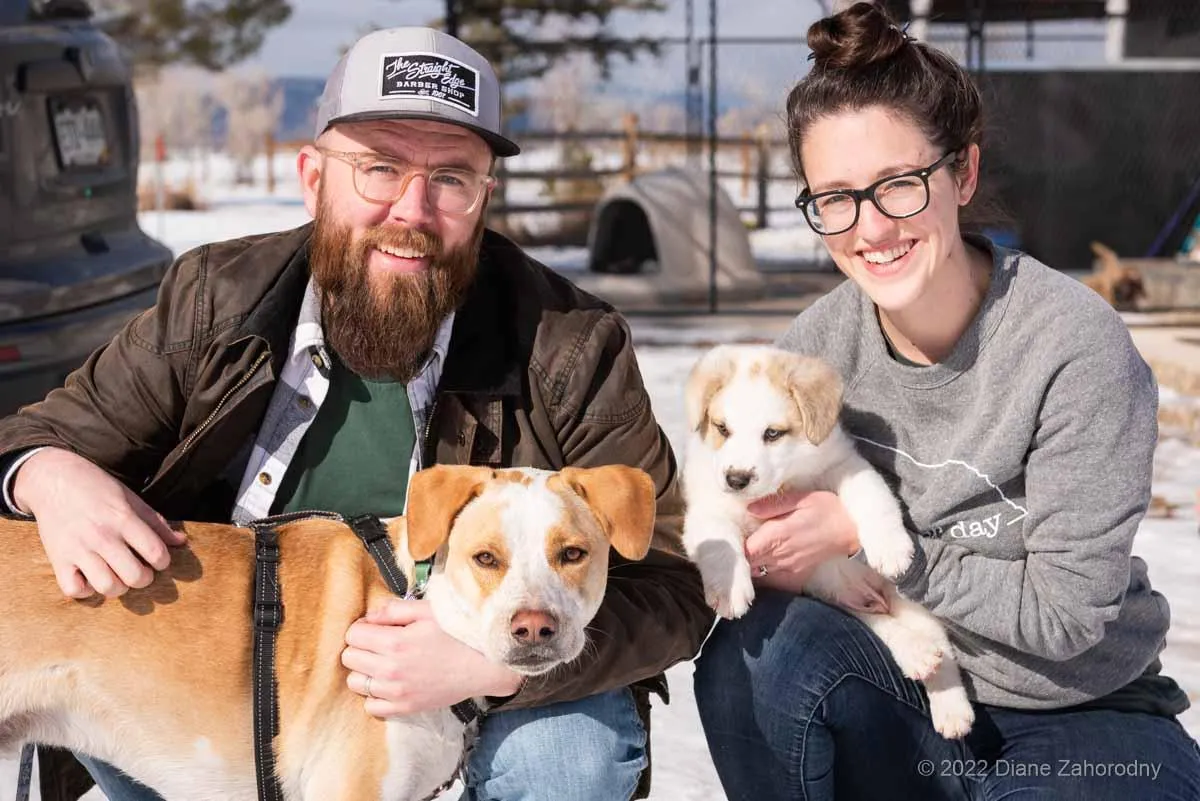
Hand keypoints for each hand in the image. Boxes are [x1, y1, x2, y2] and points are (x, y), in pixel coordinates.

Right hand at [12, 447, 185, 598]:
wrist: (53, 479)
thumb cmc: (97, 488)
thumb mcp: (131, 498)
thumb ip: (156, 522)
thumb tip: (181, 542)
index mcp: (124, 519)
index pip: (156, 553)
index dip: (163, 561)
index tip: (157, 559)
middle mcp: (102, 536)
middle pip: (135, 576)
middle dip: (144, 578)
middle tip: (139, 570)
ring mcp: (78, 549)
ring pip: (107, 587)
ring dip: (117, 587)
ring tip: (117, 576)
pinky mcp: (57, 559)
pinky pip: (73, 590)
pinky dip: (85, 590)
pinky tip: (90, 578)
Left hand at [342, 598, 522, 717]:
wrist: (483, 666)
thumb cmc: (457, 634)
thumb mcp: (428, 611)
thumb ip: (394, 610)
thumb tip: (368, 617)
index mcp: (395, 642)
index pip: (353, 634)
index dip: (362, 628)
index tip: (376, 629)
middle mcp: (391, 670)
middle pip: (349, 658)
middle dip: (361, 647)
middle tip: (380, 644)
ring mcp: (396, 692)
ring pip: (355, 682)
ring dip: (365, 671)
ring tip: (384, 664)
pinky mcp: (404, 708)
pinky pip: (370, 706)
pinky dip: (375, 695)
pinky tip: (390, 684)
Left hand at [744, 490, 858, 592]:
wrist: (852, 529)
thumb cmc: (828, 508)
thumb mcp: (801, 498)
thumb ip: (773, 504)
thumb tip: (749, 508)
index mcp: (778, 534)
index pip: (745, 550)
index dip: (735, 546)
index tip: (731, 536)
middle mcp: (781, 554)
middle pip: (748, 564)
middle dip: (739, 556)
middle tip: (734, 544)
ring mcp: (789, 566)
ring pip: (758, 572)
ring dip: (750, 564)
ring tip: (747, 552)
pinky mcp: (797, 573)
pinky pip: (773, 577)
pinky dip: (764, 571)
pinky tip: (763, 561)